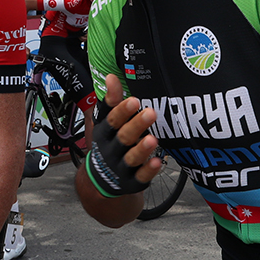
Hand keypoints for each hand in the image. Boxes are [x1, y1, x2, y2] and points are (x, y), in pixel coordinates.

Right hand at [83, 74, 161, 195]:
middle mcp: (110, 150)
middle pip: (123, 138)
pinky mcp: (131, 182)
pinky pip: (140, 177)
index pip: (112, 121)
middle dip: (136, 126)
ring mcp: (120, 168)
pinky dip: (148, 170)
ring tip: (153, 140)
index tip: (134, 100)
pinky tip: (158, 162)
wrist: (101, 179)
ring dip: (142, 149)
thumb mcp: (106, 122)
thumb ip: (111, 101)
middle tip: (151, 113)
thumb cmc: (108, 143)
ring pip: (131, 158)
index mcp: (104, 134)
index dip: (122, 111)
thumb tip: (111, 77)